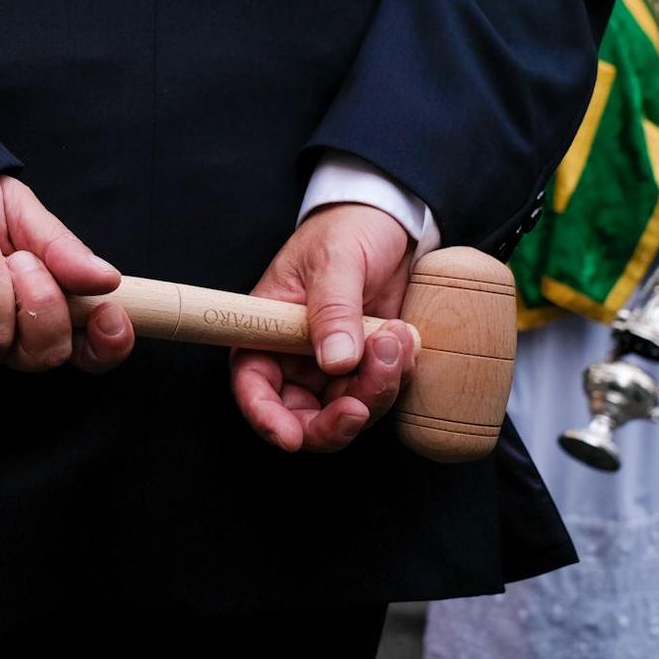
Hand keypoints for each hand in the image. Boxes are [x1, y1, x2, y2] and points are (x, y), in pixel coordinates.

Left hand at [0, 175, 128, 371]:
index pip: (87, 351)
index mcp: (40, 311)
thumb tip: (106, 279)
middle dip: (38, 297)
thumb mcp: (22, 215)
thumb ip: (61, 248)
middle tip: (18, 256)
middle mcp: (4, 340)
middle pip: (43, 355)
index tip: (109, 312)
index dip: (107, 345)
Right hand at [229, 204, 419, 452]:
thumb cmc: (346, 230)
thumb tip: (336, 360)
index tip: (291, 436)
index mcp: (267, 331)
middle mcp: (295, 358)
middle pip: (303, 417)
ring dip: (377, 388)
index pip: (253, 386)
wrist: (391, 222)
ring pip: (349, 410)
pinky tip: (406, 338)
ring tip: (396, 337)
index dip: (266, 418)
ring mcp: (335, 366)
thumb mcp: (335, 260)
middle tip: (362, 402)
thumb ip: (333, 309)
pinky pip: (382, 393)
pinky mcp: (370, 367)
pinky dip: (399, 376)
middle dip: (335, 420)